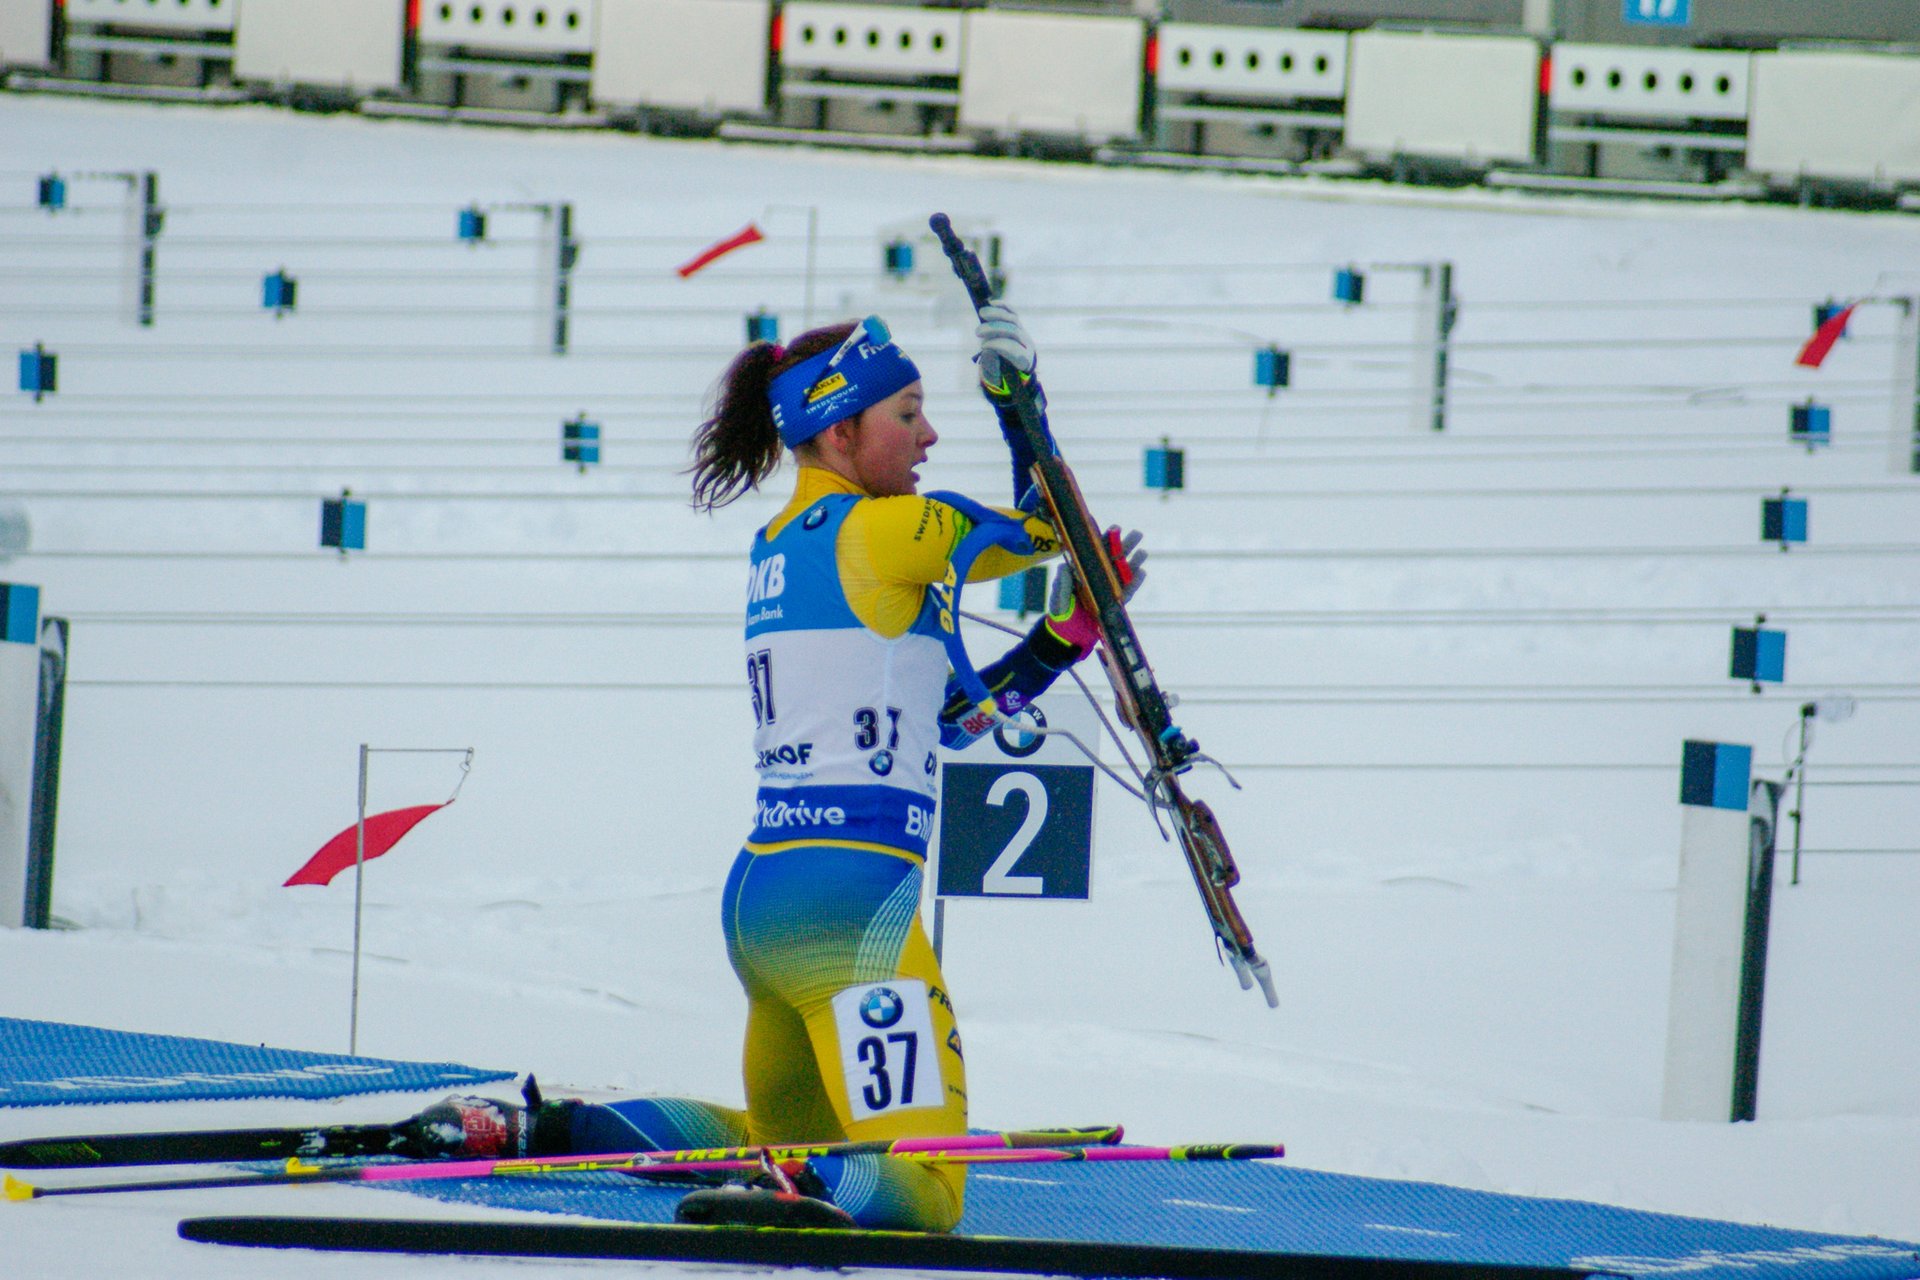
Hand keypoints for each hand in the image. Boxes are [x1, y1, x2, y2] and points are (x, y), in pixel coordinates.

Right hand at [976, 303, 1035, 397]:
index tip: (984, 346)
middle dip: (995, 329)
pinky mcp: (1017, 323)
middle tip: (977, 332)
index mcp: (1024, 359)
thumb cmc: (1003, 371)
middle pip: (1014, 332)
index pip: (1014, 348)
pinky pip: (1012, 312)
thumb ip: (992, 365)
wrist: (1016, 363)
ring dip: (997, 314)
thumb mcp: (997, 374)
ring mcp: (1022, 331)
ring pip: (1013, 319)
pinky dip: (1002, 306)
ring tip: (982, 313)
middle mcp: (1025, 343)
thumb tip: (988, 352)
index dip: (999, 345)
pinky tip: (990, 303)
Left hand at [1044, 528, 1146, 654]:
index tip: (1114, 528)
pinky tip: (1142, 573)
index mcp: (1084, 570)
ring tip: (1143, 552)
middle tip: (1137, 534)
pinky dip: (1135, 582)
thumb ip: (1062, 583)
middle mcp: (1098, 576)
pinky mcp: (1115, 602)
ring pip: (1124, 572)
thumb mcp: (1058, 597)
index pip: (1095, 551)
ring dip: (1134, 562)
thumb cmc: (1061, 612)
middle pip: (1114, 557)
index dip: (1105, 539)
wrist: (1069, 633)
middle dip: (1126, 545)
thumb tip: (1063, 567)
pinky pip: (1128, 591)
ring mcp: (1108, 588)